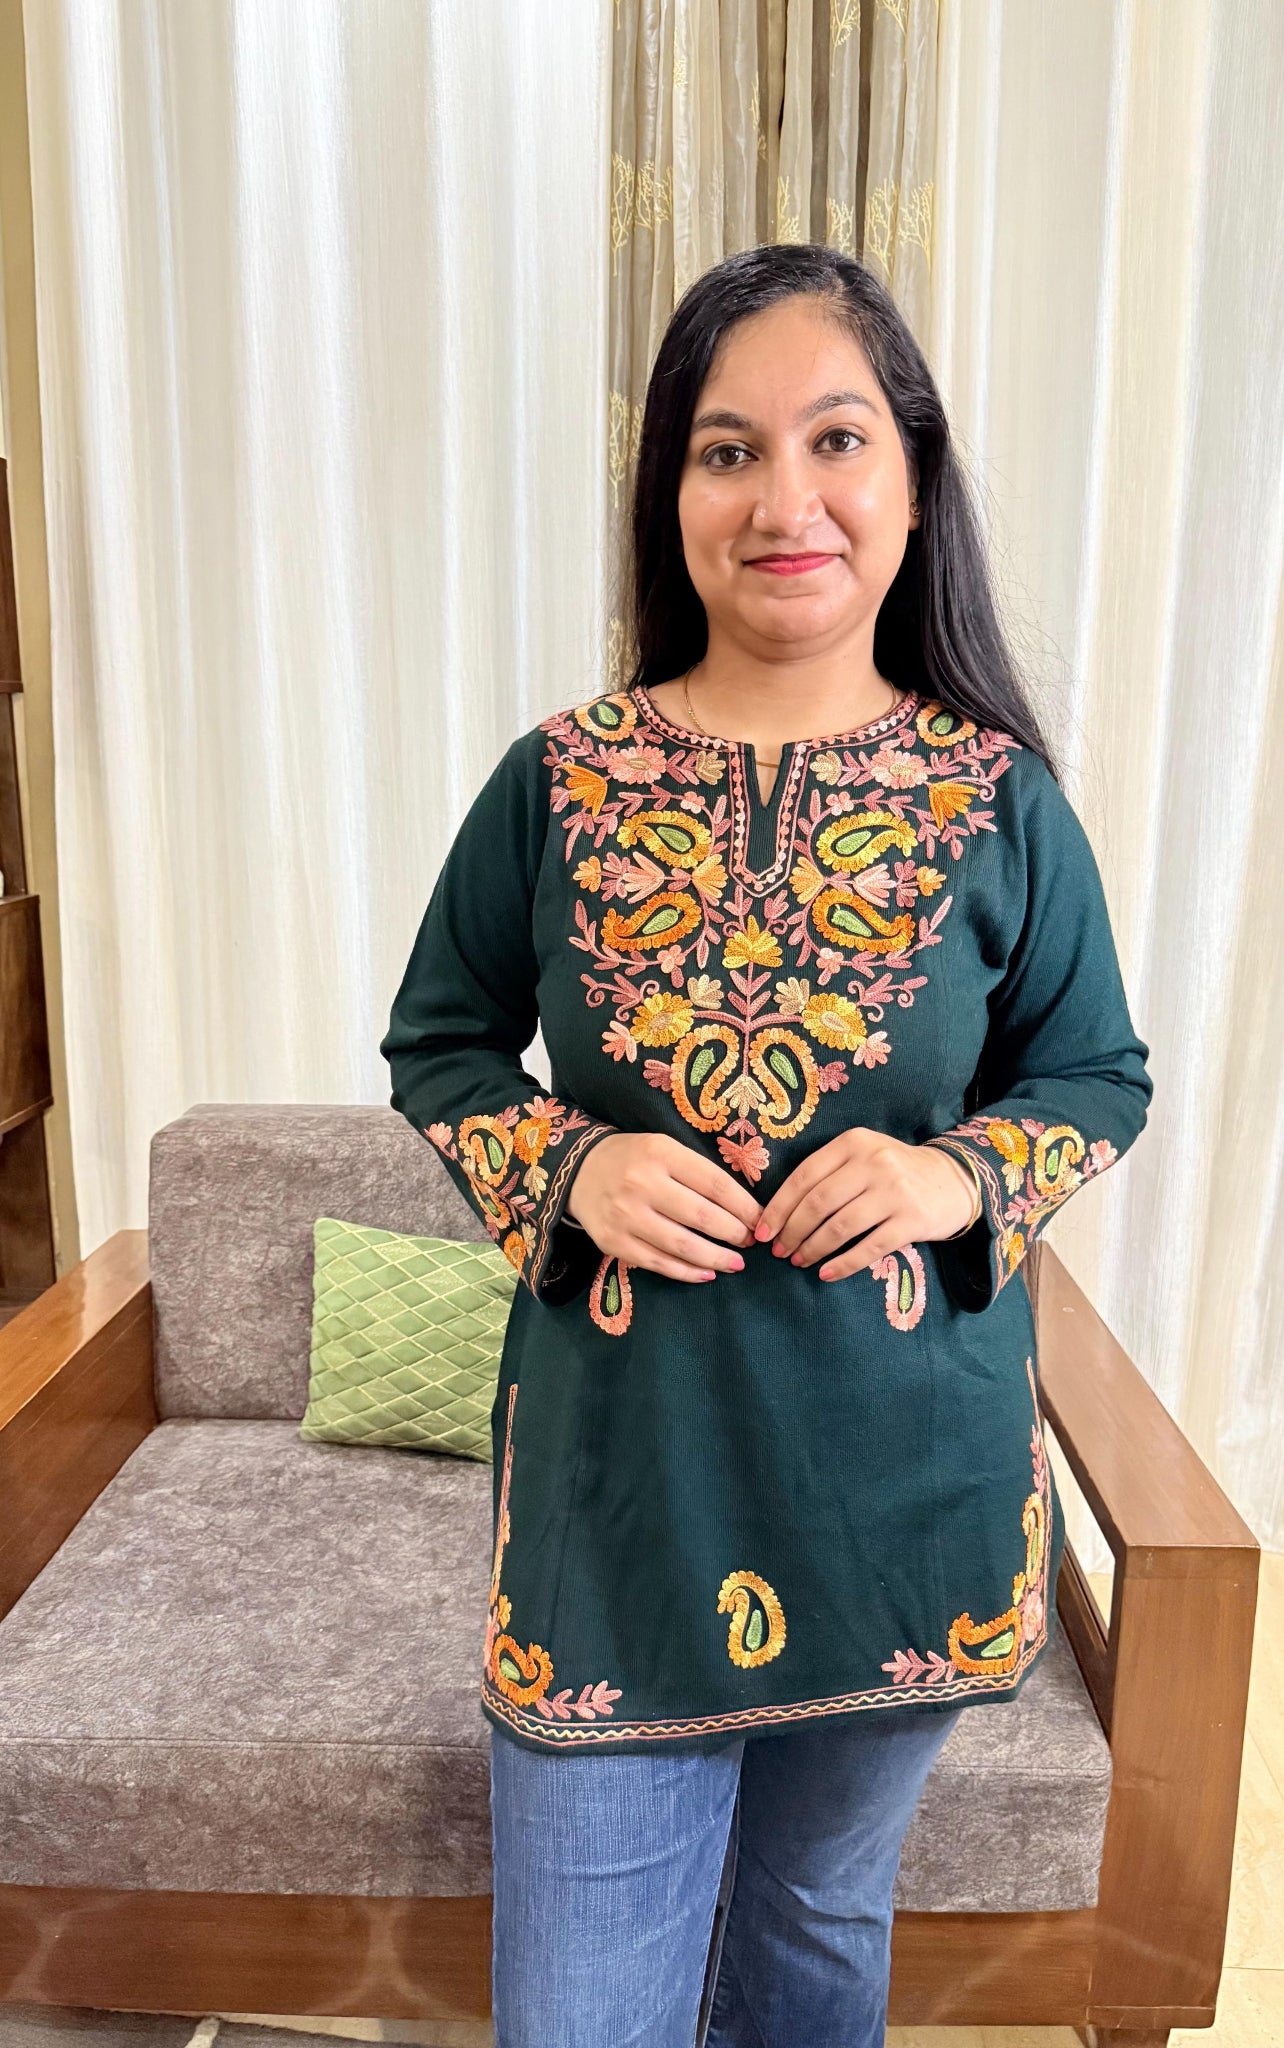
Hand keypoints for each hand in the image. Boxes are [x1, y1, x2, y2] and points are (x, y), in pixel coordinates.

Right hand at [566, 1132, 762, 1282]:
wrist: (578, 1171)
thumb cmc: (633, 1159)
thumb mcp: (664, 1148)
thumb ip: (698, 1172)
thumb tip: (743, 1207)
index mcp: (660, 1154)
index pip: (714, 1184)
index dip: (744, 1206)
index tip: (760, 1220)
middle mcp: (642, 1184)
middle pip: (702, 1216)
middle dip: (734, 1234)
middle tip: (750, 1242)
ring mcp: (626, 1216)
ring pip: (682, 1245)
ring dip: (716, 1258)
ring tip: (735, 1263)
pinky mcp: (614, 1242)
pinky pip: (658, 1263)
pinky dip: (687, 1272)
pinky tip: (706, 1273)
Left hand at [752, 1130, 978, 1282]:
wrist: (953, 1180)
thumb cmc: (894, 1171)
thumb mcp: (862, 1156)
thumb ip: (828, 1173)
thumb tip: (780, 1212)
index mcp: (853, 1143)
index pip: (804, 1176)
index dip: (778, 1207)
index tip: (762, 1231)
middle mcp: (874, 1163)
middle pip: (818, 1203)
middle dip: (791, 1232)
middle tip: (778, 1252)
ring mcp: (895, 1192)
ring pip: (840, 1227)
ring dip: (812, 1249)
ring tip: (799, 1262)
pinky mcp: (912, 1221)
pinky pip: (869, 1248)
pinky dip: (842, 1265)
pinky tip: (826, 1273)